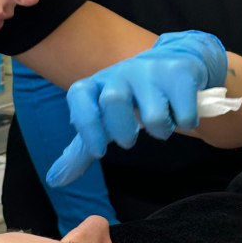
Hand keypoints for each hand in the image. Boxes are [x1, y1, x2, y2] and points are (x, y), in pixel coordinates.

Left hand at [46, 31, 226, 187]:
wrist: (176, 62)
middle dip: (124, 131)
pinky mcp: (179, 72)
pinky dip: (186, 122)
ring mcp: (151, 69)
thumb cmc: (134, 98)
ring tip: (163, 120)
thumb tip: (55, 180)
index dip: (85, 124)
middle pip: (114, 101)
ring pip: (154, 115)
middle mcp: (121, 71)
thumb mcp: (106, 120)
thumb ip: (81, 151)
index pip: (79, 94)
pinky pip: (183, 115)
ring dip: (162, 130)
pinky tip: (181, 111)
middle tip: (131, 138)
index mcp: (98, 83)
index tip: (99, 151)